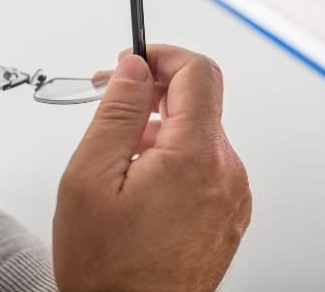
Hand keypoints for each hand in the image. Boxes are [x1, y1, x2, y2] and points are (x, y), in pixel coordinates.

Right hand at [54, 46, 251, 291]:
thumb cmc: (110, 271)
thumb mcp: (91, 178)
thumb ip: (118, 111)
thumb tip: (135, 67)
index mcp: (197, 156)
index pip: (198, 72)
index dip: (163, 55)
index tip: (134, 60)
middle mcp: (226, 171)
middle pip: (200, 102)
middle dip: (155, 95)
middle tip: (115, 104)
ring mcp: (233, 194)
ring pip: (200, 134)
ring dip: (163, 131)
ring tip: (123, 162)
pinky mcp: (230, 212)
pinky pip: (207, 165)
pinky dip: (177, 159)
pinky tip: (144, 185)